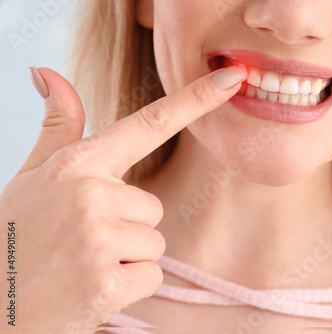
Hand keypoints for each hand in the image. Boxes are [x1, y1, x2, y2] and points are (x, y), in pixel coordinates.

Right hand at [0, 65, 245, 332]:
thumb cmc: (14, 237)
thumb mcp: (31, 176)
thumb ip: (58, 129)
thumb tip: (47, 72)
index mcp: (77, 164)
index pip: (149, 125)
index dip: (195, 100)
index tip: (231, 78)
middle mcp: (91, 194)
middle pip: (153, 207)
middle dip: (126, 227)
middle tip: (82, 241)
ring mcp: (99, 238)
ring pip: (154, 242)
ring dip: (127, 258)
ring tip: (83, 263)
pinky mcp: (107, 282)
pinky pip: (151, 275)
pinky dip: (128, 286)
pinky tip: (90, 287)